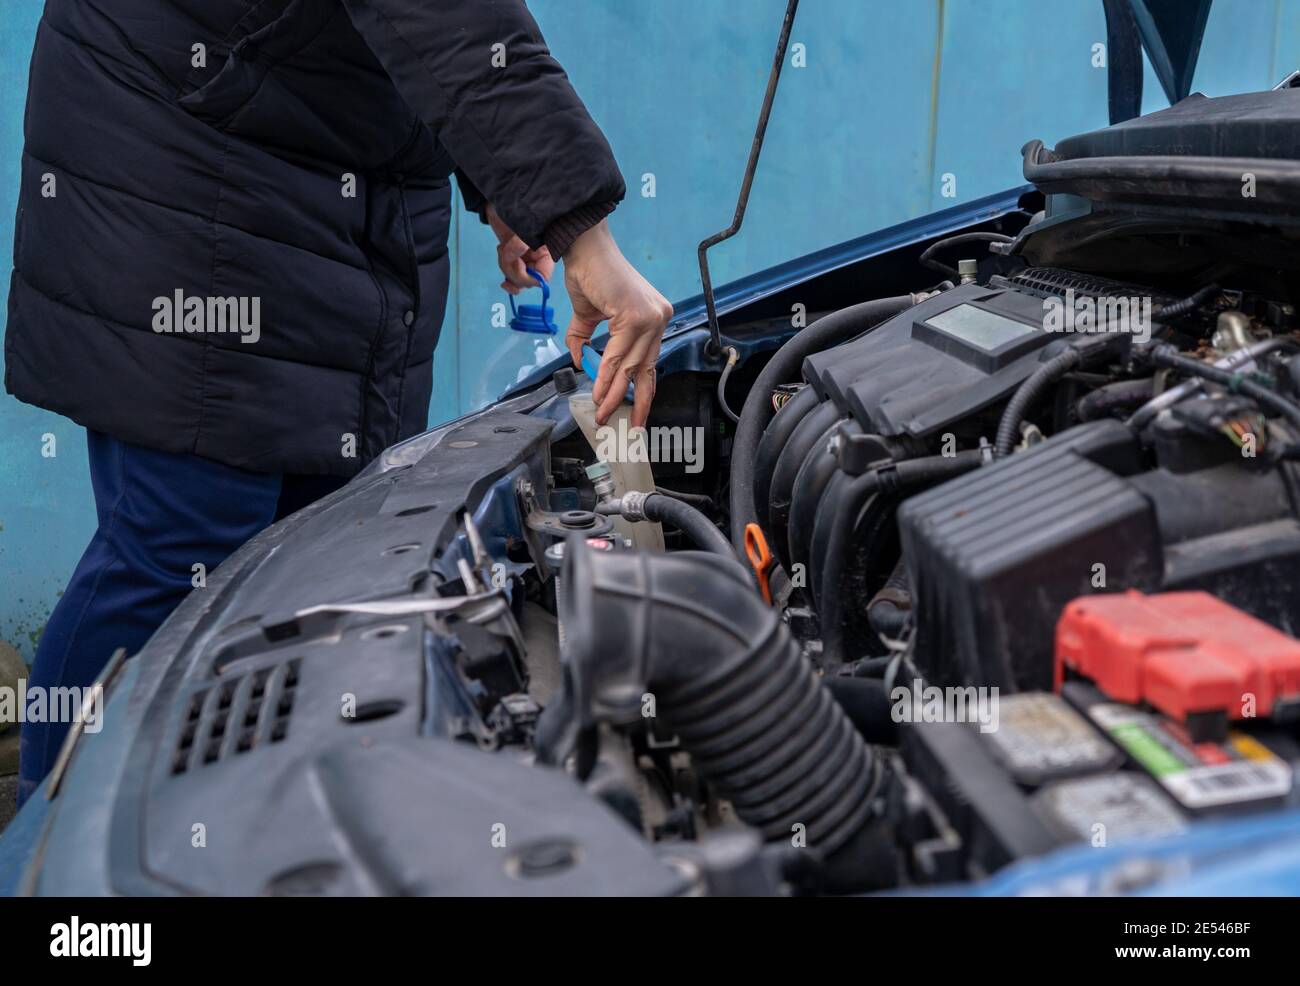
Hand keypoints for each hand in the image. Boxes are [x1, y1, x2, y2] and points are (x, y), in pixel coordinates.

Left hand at [486, 204, 554, 293]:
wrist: (501, 197)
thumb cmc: (515, 206)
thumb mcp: (521, 223)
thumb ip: (519, 245)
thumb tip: (513, 263)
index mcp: (546, 250)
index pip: (543, 276)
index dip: (530, 278)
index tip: (519, 265)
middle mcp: (538, 258)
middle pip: (528, 280)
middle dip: (514, 272)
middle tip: (506, 254)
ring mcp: (526, 259)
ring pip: (517, 279)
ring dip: (506, 268)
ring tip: (502, 249)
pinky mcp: (514, 258)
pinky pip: (511, 275)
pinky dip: (506, 273)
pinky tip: (502, 266)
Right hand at [562, 220, 671, 427]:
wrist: (583, 247)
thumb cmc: (589, 275)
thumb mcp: (589, 316)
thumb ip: (588, 342)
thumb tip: (583, 365)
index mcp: (654, 319)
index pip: (651, 361)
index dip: (643, 389)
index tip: (638, 412)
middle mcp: (659, 318)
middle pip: (647, 369)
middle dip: (636, 401)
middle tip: (630, 425)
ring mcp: (651, 317)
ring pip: (631, 366)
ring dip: (613, 393)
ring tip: (603, 412)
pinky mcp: (636, 316)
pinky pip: (617, 355)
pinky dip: (606, 376)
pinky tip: (598, 391)